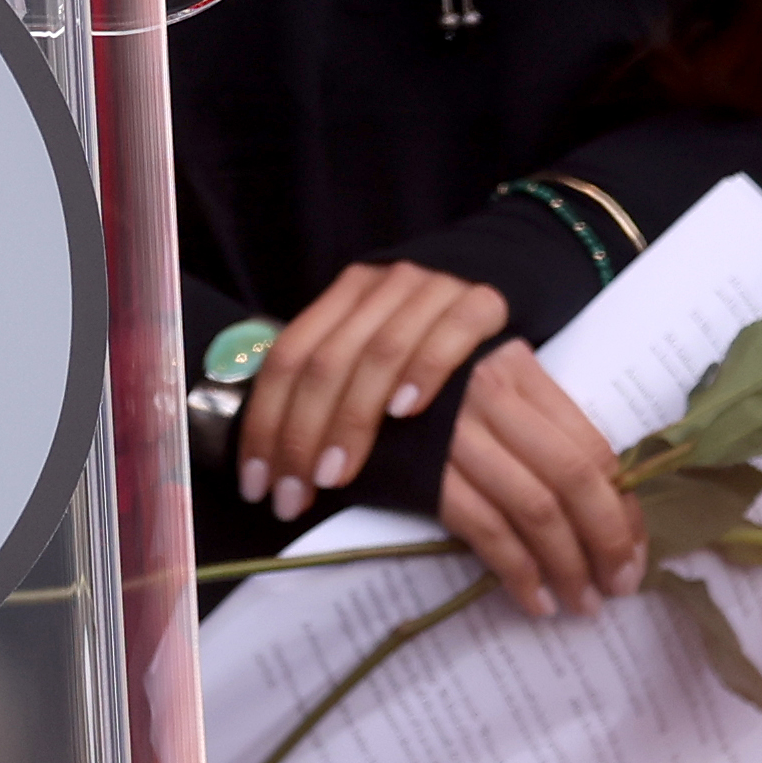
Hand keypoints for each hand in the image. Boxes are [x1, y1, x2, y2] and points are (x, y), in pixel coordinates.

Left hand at [233, 257, 508, 523]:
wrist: (503, 268)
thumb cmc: (429, 329)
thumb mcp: (373, 338)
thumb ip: (334, 379)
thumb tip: (285, 457)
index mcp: (341, 297)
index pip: (287, 359)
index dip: (265, 422)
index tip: (258, 482)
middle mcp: (377, 287)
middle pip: (325, 363)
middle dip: (300, 436)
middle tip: (293, 494)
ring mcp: (429, 290)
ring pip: (376, 354)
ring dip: (351, 420)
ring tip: (335, 476)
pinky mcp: (481, 300)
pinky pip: (448, 336)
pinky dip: (423, 373)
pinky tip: (405, 414)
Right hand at [437, 341, 644, 616]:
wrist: (334, 388)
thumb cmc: (419, 391)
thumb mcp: (484, 383)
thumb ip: (535, 422)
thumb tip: (606, 497)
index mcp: (517, 370)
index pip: (591, 447)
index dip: (623, 508)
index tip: (635, 550)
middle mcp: (490, 396)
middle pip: (572, 479)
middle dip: (607, 542)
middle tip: (621, 586)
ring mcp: (453, 434)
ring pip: (535, 509)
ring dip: (568, 566)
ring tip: (582, 603)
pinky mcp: (420, 472)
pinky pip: (484, 529)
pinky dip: (517, 571)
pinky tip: (534, 599)